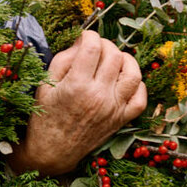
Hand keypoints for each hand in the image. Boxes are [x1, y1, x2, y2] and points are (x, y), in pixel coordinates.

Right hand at [10, 31, 145, 174]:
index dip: (90, 35)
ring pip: (133, 74)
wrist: (53, 152)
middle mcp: (99, 96)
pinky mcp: (121, 120)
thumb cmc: (45, 116)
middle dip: (105, 45)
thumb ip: (64, 59)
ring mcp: (114, 109)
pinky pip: (140, 99)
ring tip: (114, 59)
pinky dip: (137, 85)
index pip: (93, 47)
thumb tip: (82, 42)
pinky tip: (124, 80)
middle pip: (114, 56)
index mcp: (77, 85)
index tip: (85, 37)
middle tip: (96, 48)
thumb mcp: (46, 84)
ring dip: (126, 60)